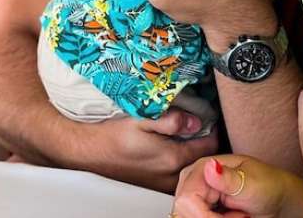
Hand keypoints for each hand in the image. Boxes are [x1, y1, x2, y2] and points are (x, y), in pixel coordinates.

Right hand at [72, 109, 217, 191]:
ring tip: (189, 136)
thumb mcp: (142, 118)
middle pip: (202, 160)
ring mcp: (160, 184)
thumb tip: (196, 122)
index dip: (214, 130)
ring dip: (193, 154)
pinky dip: (180, 163)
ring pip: (189, 169)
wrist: (87, 151)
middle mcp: (169, 176)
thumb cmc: (113, 133)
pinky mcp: (151, 186)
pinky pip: (176, 175)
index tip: (211, 117)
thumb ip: (171, 120)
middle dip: (206, 143)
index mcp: (172, 158)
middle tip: (204, 124)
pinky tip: (172, 149)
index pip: (210, 147)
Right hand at [173, 155, 302, 217]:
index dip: (203, 215)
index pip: (186, 199)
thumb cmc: (268, 186)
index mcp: (203, 167)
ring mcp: (197, 195)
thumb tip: (210, 166)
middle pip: (184, 212)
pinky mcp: (201, 208)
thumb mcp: (252, 183)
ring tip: (236, 215)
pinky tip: (230, 217)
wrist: (277, 198)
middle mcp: (195, 179)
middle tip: (237, 215)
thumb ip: (229, 178)